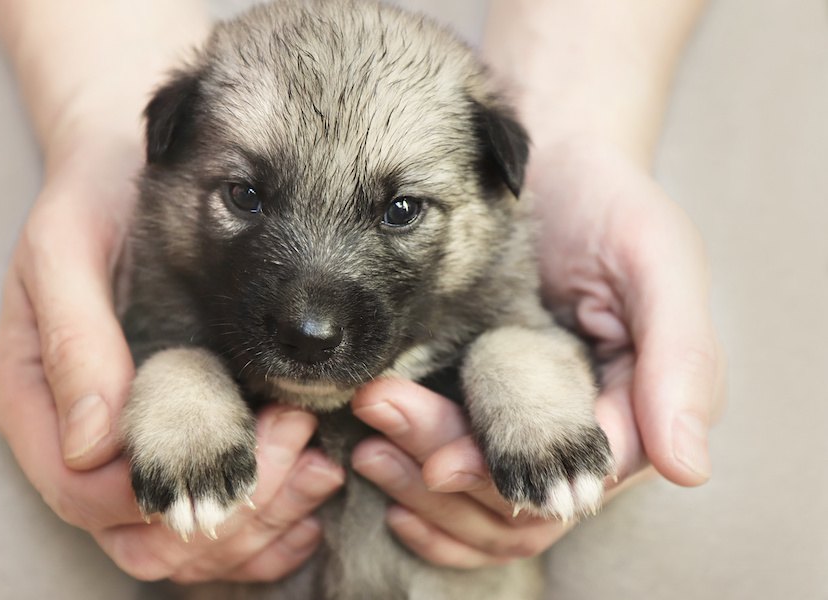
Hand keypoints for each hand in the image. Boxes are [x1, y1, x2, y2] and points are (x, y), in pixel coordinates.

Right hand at [0, 139, 342, 581]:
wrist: (129, 174)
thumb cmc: (94, 204)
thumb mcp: (66, 250)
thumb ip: (73, 338)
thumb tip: (93, 445)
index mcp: (36, 402)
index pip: (83, 493)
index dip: (158, 491)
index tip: (239, 446)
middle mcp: (82, 439)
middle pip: (142, 534)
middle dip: (224, 514)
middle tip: (296, 449)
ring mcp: (136, 443)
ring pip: (185, 540)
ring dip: (257, 521)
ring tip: (318, 466)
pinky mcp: (186, 434)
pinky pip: (220, 513)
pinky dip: (270, 515)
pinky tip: (316, 482)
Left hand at [351, 136, 724, 566]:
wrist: (553, 165)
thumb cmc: (611, 205)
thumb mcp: (658, 261)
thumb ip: (681, 356)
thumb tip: (687, 469)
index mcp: (636, 410)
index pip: (578, 479)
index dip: (513, 481)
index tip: (442, 463)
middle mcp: (582, 432)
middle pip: (521, 507)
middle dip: (448, 475)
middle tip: (381, 417)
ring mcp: (528, 426)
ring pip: (481, 506)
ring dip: (420, 491)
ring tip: (364, 442)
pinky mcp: (480, 410)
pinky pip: (454, 483)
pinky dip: (413, 490)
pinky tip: (374, 458)